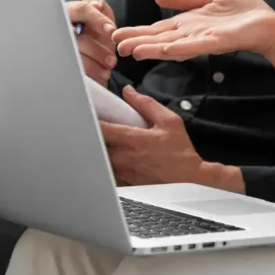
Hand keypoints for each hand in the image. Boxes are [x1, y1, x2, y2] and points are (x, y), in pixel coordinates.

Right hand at [66, 0, 118, 83]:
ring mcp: (58, 47)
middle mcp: (60, 28)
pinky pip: (73, 69)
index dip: (97, 19)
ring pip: (73, 55)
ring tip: (108, 67)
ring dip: (94, 63)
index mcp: (69, 12)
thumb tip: (96, 4)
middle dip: (96, 50)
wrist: (92, 57)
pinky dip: (90, 72)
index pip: (80, 10)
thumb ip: (97, 1)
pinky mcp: (60, 63)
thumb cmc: (94, 31)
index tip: (111, 31)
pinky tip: (101, 74)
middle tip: (112, 59)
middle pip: (75, 37)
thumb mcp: (98, 12)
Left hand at [99, 87, 232, 189]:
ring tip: (98, 143)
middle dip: (91, 135)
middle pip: (96, 144)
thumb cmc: (180, 149)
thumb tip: (128, 91)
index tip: (84, 113)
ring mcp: (123, 171)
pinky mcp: (125, 183)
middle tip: (88, 127)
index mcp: (132, 139)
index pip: (101, 128)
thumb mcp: (168, 120)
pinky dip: (103, 165)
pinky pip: (106, 174)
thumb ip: (145, 104)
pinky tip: (105, 159)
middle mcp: (124, 156)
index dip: (89, 120)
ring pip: (99, 159)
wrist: (189, 176)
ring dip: (96, 150)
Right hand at [114, 0, 274, 62]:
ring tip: (133, 51)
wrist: (268, 23)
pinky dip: (182, 48)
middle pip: (159, 39)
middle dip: (138, 42)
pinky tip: (167, 49)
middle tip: (115, 46)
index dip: (137, 32)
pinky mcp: (219, 42)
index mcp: (187, 25)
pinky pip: (198, 46)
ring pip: (173, 45)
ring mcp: (204, 40)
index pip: (156, 30)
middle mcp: (191, 35)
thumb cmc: (242, 13)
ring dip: (154, 49)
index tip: (115, 35)